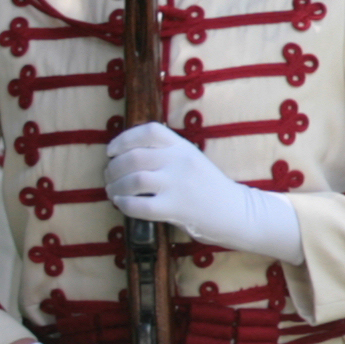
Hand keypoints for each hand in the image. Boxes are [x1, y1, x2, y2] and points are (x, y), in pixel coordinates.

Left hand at [105, 123, 303, 262]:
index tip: (112, 150)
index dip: (124, 138)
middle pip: (134, 157)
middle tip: (109, 176)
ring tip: (113, 191)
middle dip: (113, 168)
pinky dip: (123, 204)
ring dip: (115, 186)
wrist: (235, 212)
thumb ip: (165, 154)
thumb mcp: (191, 160)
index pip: (150, 131)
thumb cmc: (208, 187)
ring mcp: (179, 185)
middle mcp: (181, 162)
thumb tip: (124, 156)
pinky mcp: (176, 208)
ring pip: (134, 180)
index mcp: (184, 147)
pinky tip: (122, 204)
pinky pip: (138, 205)